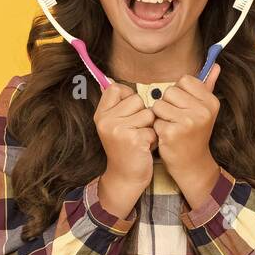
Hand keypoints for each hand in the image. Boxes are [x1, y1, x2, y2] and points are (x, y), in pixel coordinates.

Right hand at [93, 81, 155, 215]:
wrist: (125, 176)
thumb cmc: (125, 148)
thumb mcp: (113, 125)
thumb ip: (115, 105)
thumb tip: (108, 79)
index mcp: (100, 114)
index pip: (116, 88)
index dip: (128, 97)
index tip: (128, 113)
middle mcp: (106, 120)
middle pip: (137, 99)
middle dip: (142, 114)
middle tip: (135, 130)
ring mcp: (118, 130)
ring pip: (148, 113)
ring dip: (150, 127)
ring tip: (140, 138)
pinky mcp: (133, 139)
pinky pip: (153, 128)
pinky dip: (153, 139)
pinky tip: (144, 147)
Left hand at [152, 63, 221, 203]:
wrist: (192, 163)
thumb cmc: (195, 133)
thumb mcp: (205, 110)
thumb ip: (208, 86)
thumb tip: (216, 65)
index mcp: (210, 101)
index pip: (184, 80)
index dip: (179, 92)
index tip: (184, 106)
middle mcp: (202, 110)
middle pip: (169, 91)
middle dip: (168, 104)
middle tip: (177, 119)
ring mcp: (188, 122)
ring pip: (159, 104)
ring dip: (161, 116)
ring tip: (172, 127)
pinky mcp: (172, 133)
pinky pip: (155, 120)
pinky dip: (157, 128)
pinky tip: (167, 136)